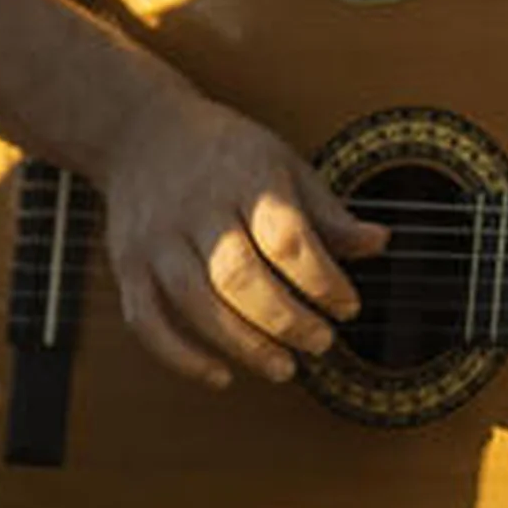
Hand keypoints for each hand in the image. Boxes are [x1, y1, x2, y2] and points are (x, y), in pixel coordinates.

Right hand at [94, 86, 388, 388]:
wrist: (141, 132)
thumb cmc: (224, 154)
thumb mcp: (283, 165)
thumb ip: (327, 213)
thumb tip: (379, 244)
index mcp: (245, 177)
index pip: (286, 237)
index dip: (322, 280)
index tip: (348, 306)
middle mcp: (196, 207)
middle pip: (238, 275)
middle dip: (286, 320)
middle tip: (321, 343)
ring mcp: (156, 238)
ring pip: (194, 302)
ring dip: (242, 345)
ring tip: (282, 367)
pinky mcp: (128, 264)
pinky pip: (147, 320)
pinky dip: (181, 356)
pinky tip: (220, 375)